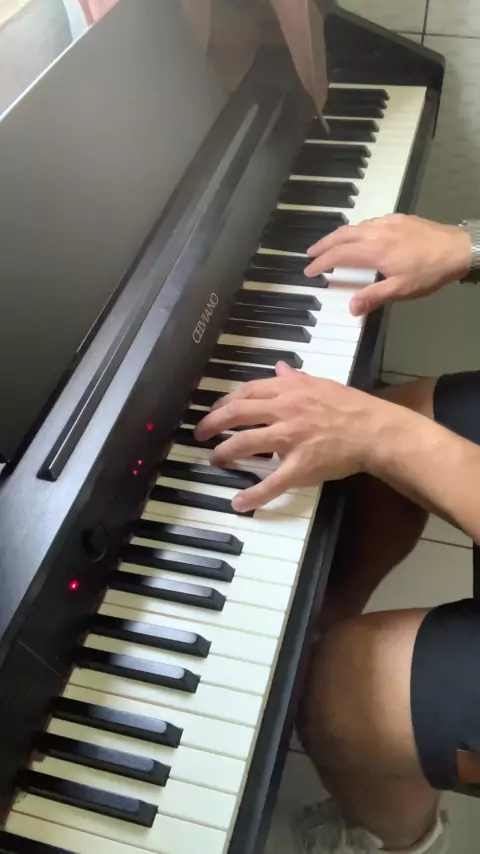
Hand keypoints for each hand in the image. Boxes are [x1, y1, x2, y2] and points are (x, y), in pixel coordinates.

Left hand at [194, 362, 390, 511]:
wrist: (374, 430)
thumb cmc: (350, 406)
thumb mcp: (320, 384)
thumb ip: (296, 378)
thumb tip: (280, 367)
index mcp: (289, 391)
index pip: (247, 392)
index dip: (225, 402)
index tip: (215, 411)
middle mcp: (284, 411)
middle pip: (237, 414)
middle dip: (212, 425)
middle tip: (200, 435)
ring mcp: (290, 438)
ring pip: (246, 443)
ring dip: (224, 453)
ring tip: (215, 460)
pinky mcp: (301, 465)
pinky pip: (273, 482)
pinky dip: (253, 495)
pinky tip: (239, 503)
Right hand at [304, 214, 470, 316]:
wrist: (458, 249)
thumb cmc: (430, 271)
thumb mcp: (401, 289)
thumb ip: (373, 297)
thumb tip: (351, 308)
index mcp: (374, 250)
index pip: (339, 255)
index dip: (321, 262)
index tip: (309, 270)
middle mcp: (377, 232)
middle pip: (342, 235)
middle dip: (323, 244)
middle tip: (310, 253)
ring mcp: (388, 223)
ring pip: (355, 226)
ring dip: (338, 235)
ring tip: (330, 245)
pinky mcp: (399, 219)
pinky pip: (369, 221)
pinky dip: (356, 229)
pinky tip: (359, 236)